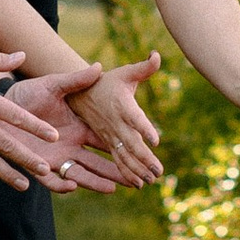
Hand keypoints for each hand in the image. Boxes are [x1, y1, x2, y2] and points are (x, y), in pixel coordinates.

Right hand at [72, 53, 164, 181]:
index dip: (145, 128)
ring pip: (123, 156)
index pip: (135, 118)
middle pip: (131, 143)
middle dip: (145, 158)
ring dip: (137, 169)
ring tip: (152, 181)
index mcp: (121, 106)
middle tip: (160, 171)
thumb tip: (157, 55)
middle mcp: (115, 123)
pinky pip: (116, 160)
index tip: (156, 140)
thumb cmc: (107, 81)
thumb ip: (143, 67)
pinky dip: (126, 173)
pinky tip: (138, 184)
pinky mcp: (106, 143)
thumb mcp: (125, 72)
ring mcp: (109, 136)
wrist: (80, 93)